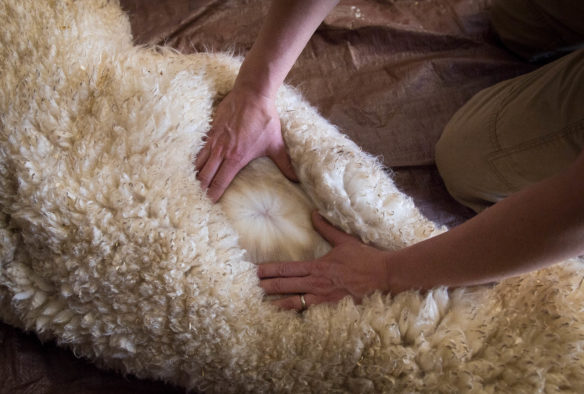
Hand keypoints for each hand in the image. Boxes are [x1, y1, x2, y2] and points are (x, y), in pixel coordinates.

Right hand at [194, 86, 296, 201]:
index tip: (210, 202)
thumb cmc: (264, 119)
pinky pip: (199, 148)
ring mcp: (213, 140)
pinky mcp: (210, 130)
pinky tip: (195, 164)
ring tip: (195, 183)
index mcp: (236, 158)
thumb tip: (296, 179)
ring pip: (198, 163)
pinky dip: (195, 159)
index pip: (220, 182)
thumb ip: (285, 163)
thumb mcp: (276, 144)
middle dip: (201, 188)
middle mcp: (221, 151)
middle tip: (200, 196)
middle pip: (204, 175)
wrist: (252, 95)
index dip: (213, 194)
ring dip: (196, 174)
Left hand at [258, 211, 394, 310]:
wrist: (384, 276)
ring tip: (263, 307)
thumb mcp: (344, 241)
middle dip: (267, 287)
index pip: (288, 268)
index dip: (270, 270)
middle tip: (251, 289)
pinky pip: (311, 314)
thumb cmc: (365, 259)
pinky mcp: (332, 310)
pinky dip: (298, 316)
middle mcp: (317, 283)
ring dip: (278, 304)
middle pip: (286, 286)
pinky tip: (287, 320)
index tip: (256, 271)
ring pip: (295, 303)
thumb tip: (314, 213)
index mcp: (318, 266)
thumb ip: (327, 228)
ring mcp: (324, 299)